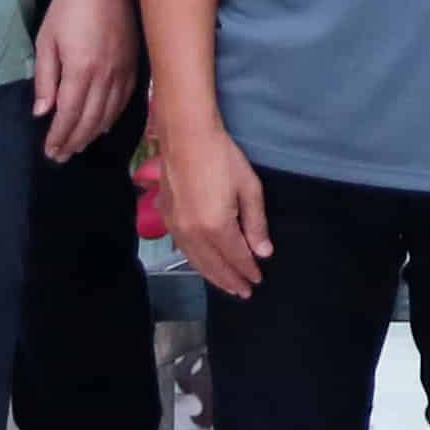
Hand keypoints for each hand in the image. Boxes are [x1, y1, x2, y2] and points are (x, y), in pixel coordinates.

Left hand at [31, 0, 136, 160]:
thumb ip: (45, 78)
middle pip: (90, 119)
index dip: (59, 136)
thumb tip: (43, 112)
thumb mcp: (47, 40)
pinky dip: (113, 117)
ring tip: (79, 146)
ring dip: (93, 134)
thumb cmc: (69, 7)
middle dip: (74, 141)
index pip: (70, 114)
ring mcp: (123, 72)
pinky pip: (124, 101)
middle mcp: (105, 76)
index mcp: (80, 70)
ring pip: (109, 113)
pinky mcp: (134, 65)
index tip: (50, 152)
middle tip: (61, 157)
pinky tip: (104, 125)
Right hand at [162, 108, 269, 295]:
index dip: (248, 270)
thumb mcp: (249, 188)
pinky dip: (196, 262)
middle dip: (231, 280)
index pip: (236, 257)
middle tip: (244, 292)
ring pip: (196, 261)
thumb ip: (256, 224)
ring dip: (212, 276)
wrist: (186, 138)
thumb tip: (263, 252)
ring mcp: (176, 227)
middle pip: (214, 265)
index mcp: (217, 227)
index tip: (258, 280)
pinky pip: (183, 249)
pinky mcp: (166, 218)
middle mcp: (193, 233)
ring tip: (226, 285)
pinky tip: (203, 264)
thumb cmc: (223, 158)